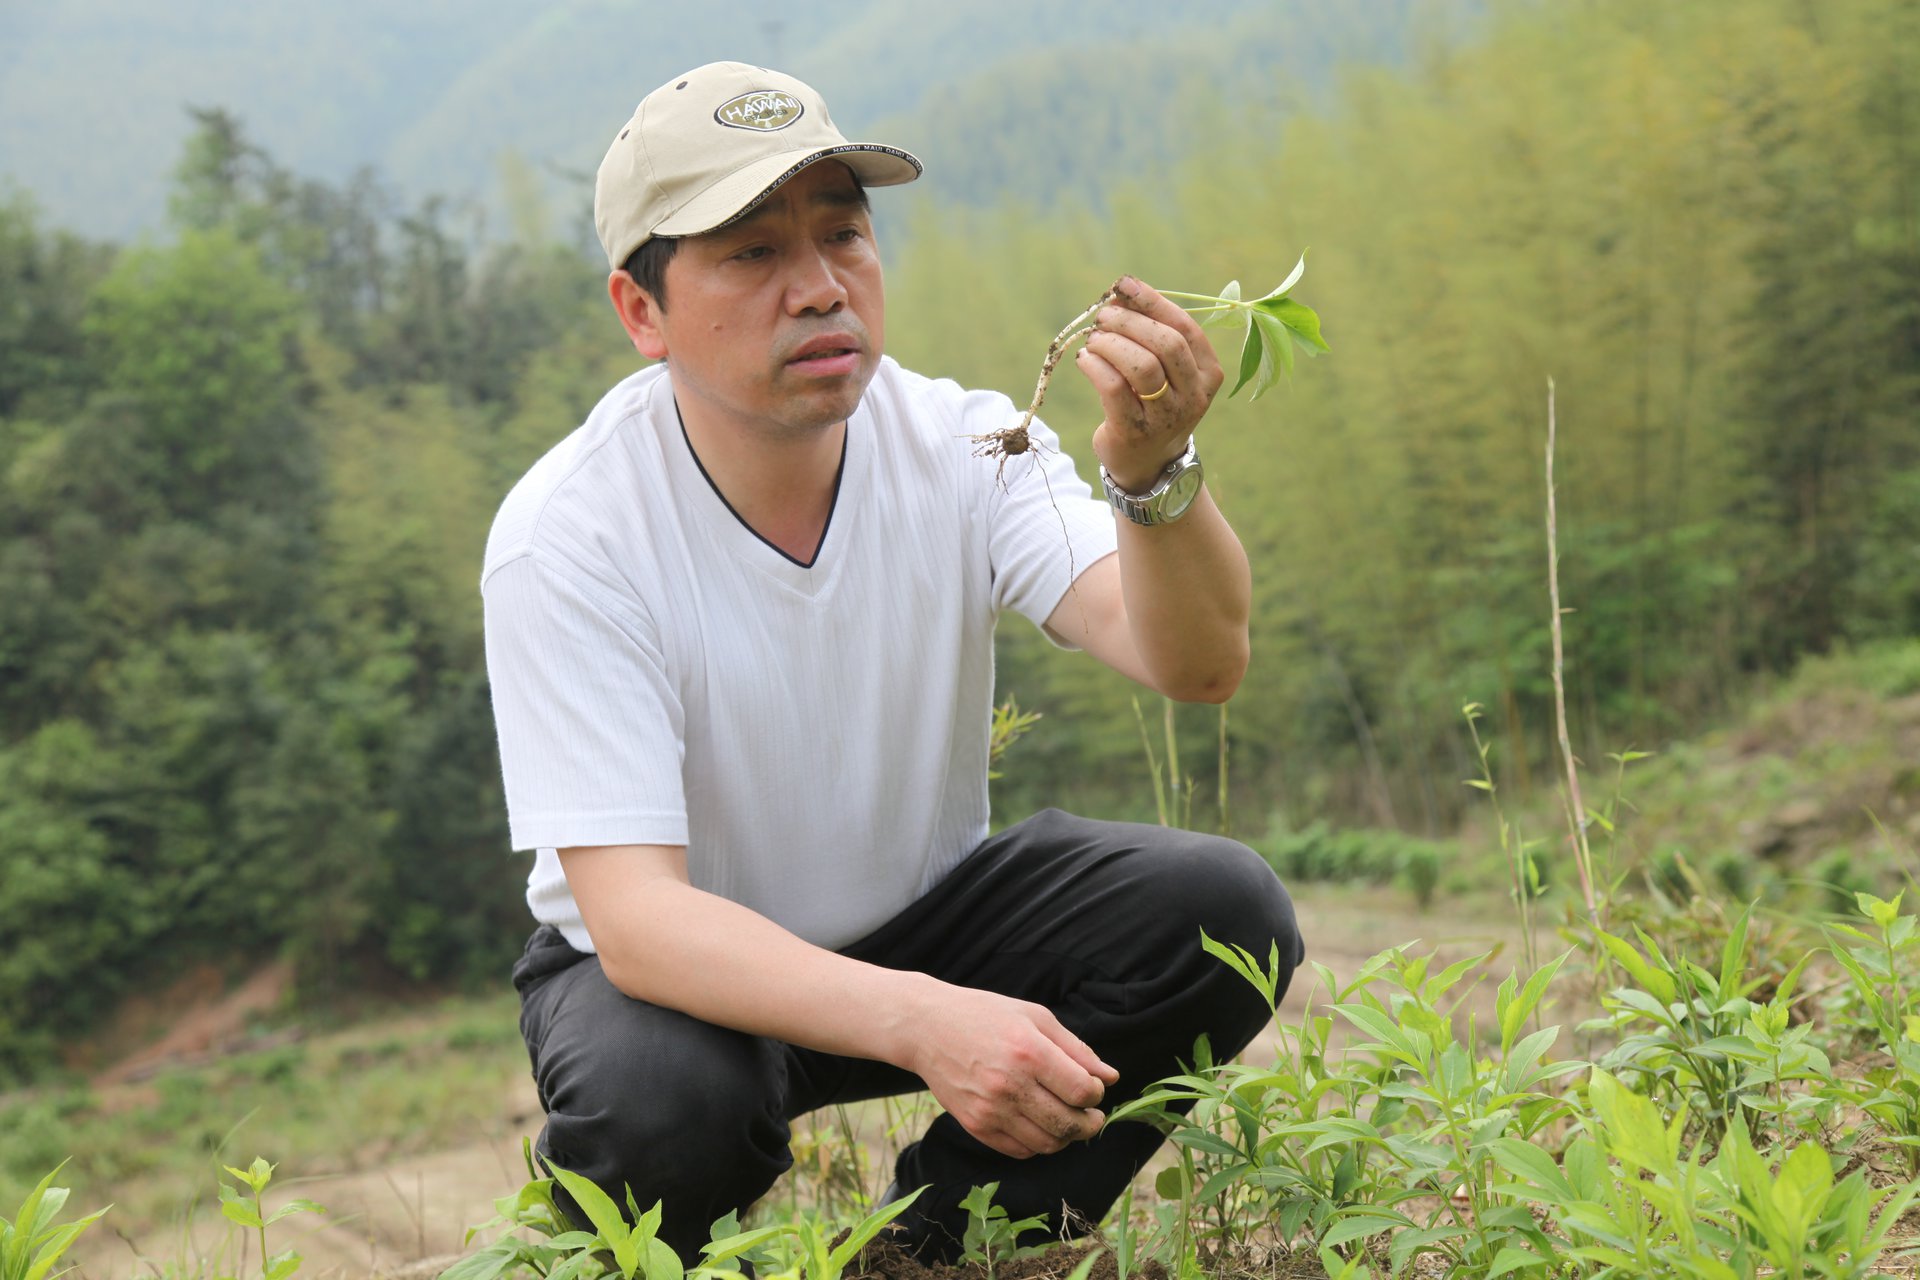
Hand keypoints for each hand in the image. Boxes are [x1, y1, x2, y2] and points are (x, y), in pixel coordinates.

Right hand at [905, 984, 1120, 1159]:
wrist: (928, 1029)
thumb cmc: (985, 1015)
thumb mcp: (1035, 1017)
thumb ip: (1076, 1049)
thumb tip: (1110, 1077)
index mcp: (1029, 1051)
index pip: (1082, 1092)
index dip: (1097, 1094)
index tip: (1093, 1088)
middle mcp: (1010, 1085)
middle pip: (1069, 1125)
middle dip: (1090, 1123)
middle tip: (1092, 1115)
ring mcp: (990, 1110)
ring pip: (1047, 1144)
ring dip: (1066, 1137)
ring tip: (1066, 1119)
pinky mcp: (975, 1126)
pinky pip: (1020, 1151)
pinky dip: (1038, 1144)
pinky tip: (1038, 1123)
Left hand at [1077, 277, 1225, 492]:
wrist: (1147, 462)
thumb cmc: (1154, 404)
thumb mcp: (1165, 370)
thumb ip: (1150, 332)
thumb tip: (1121, 291)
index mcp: (1209, 373)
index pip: (1185, 327)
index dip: (1153, 301)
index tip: (1124, 284)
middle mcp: (1194, 395)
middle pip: (1166, 344)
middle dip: (1130, 321)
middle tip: (1103, 316)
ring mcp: (1167, 417)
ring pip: (1142, 366)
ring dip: (1111, 343)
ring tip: (1094, 339)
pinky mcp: (1135, 432)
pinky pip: (1113, 388)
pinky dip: (1095, 366)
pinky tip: (1085, 360)